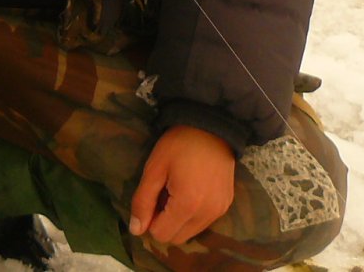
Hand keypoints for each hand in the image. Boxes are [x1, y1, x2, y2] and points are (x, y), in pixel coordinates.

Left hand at [128, 125, 236, 246]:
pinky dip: (194, 215)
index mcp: (187, 205)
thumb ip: (143, 201)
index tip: (153, 198)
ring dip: (179, 221)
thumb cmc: (178, 144)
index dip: (151, 220)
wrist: (212, 125)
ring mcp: (220, 210)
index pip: (161, 235)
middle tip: (164, 195)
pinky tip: (193, 191)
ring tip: (178, 192)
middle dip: (165, 223)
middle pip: (177, 238)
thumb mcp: (154, 169)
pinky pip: (204, 222)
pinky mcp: (227, 204)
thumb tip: (136, 230)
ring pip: (191, 232)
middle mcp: (207, 214)